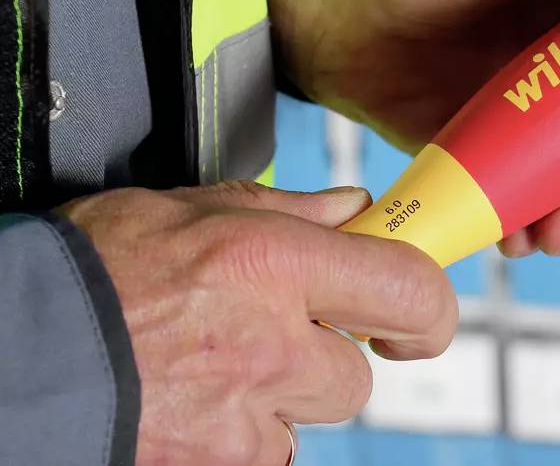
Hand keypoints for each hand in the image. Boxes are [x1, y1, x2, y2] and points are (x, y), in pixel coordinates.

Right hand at [60, 182, 458, 464]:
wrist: (12, 357)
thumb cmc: (87, 274)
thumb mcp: (186, 209)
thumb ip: (284, 210)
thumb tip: (352, 208)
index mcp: (272, 263)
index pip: (408, 289)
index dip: (428, 308)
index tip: (418, 314)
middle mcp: (271, 344)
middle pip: (355, 374)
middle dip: (324, 357)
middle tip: (270, 335)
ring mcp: (245, 419)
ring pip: (308, 420)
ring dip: (279, 399)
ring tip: (211, 368)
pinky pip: (264, 454)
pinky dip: (240, 436)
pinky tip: (191, 403)